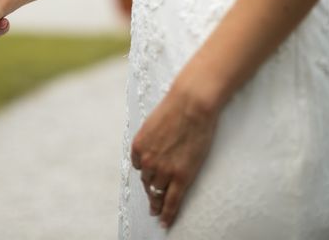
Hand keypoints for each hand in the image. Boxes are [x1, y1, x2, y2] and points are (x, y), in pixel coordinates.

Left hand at [130, 78, 219, 228]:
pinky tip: (165, 222)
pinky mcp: (180, 176)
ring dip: (157, 202)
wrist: (191, 105)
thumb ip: (151, 139)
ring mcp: (163, 170)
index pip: (139, 166)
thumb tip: (156, 146)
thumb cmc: (176, 108)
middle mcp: (147, 161)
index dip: (146, 171)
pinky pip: (171, 201)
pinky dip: (167, 214)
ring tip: (158, 211)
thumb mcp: (153, 124)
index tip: (150, 177)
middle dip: (150, 189)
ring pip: (157, 192)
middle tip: (152, 201)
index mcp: (138, 146)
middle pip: (147, 181)